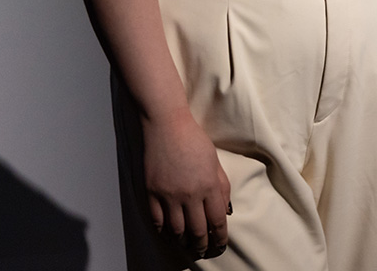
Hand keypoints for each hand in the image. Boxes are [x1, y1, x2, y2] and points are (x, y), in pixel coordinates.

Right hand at [142, 108, 231, 259]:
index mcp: (209, 184)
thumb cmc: (194, 140)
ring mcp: (169, 195)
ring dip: (184, 242)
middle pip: (197, 231)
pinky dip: (164, 232)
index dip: (220, 236)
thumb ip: (221, 185)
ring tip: (188, 245)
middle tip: (204, 251)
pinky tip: (169, 234)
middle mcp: (190, 194)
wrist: (167, 125)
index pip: (217, 220)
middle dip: (203, 245)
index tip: (220, 243)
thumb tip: (225, 209)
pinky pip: (158, 221)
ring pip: (177, 231)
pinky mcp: (152, 193)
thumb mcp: (215, 161)